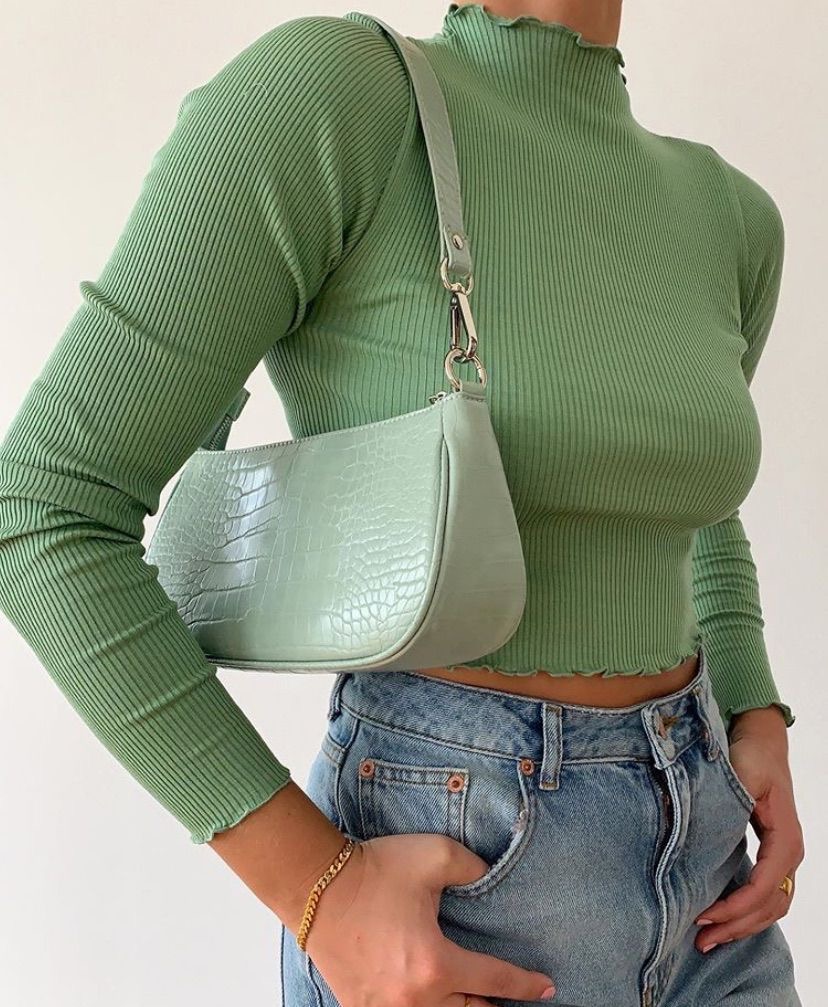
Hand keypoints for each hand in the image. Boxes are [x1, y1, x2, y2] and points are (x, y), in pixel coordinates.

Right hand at [298, 832, 556, 1006]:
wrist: (317, 883)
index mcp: (435, 965)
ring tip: (469, 994)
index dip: (526, 986)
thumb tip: (491, 877)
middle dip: (490, 1004)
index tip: (547, 987)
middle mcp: (412, 999)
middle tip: (502, 991)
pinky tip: (426, 996)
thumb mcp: (436, 854)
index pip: (496, 983)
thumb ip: (474, 867)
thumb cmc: (376, 869)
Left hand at [694, 706, 803, 952]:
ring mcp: (783, 858)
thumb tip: (706, 830)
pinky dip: (746, 914)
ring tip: (708, 939)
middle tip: (700, 940)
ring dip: (742, 926)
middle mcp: (789, 854)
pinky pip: (765, 896)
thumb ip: (730, 802)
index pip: (763, 887)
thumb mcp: (742, 774)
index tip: (703, 915)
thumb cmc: (751, 755)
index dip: (735, 906)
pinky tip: (722, 920)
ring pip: (770, 908)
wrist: (763, 742)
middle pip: (769, 907)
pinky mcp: (771, 856)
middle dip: (736, 926)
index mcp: (785, 840)